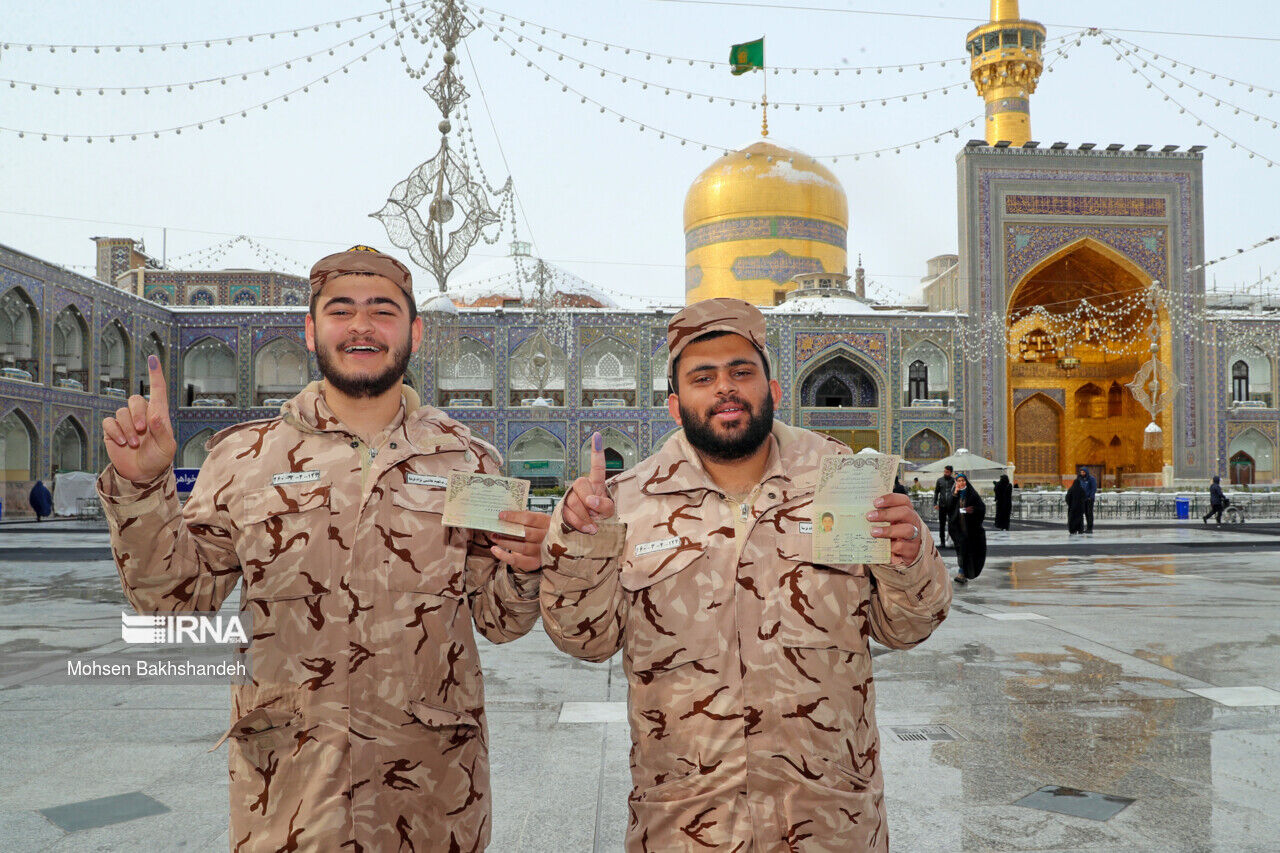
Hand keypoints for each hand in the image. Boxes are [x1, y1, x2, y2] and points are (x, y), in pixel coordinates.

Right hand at [102, 355, 175, 483]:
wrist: (142, 474)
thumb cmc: (159, 459)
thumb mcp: (167, 448)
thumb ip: (163, 431)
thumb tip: (155, 415)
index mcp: (159, 415)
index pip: (158, 391)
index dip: (155, 375)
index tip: (153, 359)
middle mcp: (142, 415)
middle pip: (134, 400)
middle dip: (137, 414)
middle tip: (142, 430)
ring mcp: (126, 422)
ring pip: (121, 413)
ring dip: (128, 428)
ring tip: (134, 443)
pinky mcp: (113, 430)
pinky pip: (109, 422)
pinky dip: (115, 432)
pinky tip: (122, 442)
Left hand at [489, 510, 550, 571]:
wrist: (550, 549)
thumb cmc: (539, 530)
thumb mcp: (537, 521)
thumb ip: (525, 517)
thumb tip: (505, 515)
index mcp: (548, 523)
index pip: (531, 519)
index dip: (515, 516)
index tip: (501, 515)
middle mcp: (547, 538)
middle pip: (526, 533)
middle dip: (508, 530)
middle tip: (495, 526)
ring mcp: (542, 552)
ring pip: (521, 547)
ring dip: (505, 542)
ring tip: (494, 536)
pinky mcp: (534, 563)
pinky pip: (517, 560)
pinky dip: (504, 556)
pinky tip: (495, 550)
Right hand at [562, 431, 615, 533]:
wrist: (586, 528)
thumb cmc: (599, 515)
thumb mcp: (608, 511)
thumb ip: (604, 505)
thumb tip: (590, 501)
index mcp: (595, 483)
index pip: (597, 466)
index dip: (596, 451)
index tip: (597, 435)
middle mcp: (581, 486)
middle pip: (580, 485)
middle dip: (588, 500)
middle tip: (595, 512)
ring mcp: (571, 496)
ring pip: (574, 501)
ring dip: (585, 516)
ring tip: (593, 523)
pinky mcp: (563, 507)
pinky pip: (569, 514)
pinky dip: (580, 524)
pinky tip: (587, 528)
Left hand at [866, 492, 924, 565]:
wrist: (902, 555)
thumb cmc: (891, 534)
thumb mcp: (886, 523)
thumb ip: (878, 516)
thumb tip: (860, 510)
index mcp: (906, 512)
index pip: (903, 500)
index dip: (890, 499)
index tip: (875, 502)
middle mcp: (913, 522)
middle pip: (905, 513)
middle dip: (886, 514)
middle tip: (869, 516)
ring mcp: (914, 536)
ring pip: (907, 530)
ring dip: (888, 530)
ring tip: (873, 532)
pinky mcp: (912, 550)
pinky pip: (903, 548)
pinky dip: (891, 547)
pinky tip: (880, 548)